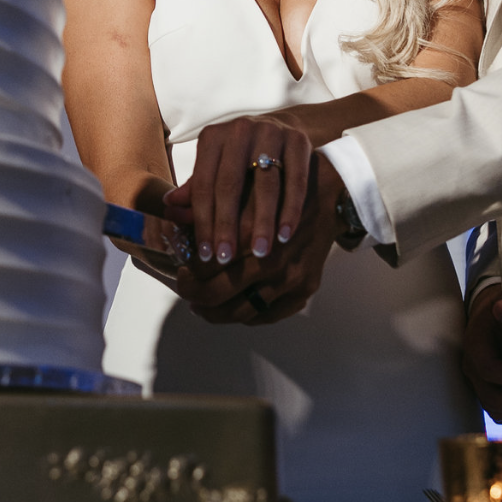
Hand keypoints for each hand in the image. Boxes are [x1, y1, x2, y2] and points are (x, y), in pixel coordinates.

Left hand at [162, 113, 314, 264]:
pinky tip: (285, 235)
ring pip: (266, 184)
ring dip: (263, 222)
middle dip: (227, 225)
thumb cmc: (242, 156)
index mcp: (213, 138)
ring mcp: (271, 133)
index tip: (205, 253)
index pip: (204, 185)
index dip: (203, 221)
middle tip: (227, 257)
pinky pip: (295, 181)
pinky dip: (291, 210)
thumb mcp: (216, 166)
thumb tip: (169, 208)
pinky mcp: (298, 142)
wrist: (284, 126)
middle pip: (231, 184)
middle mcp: (239, 131)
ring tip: (260, 252)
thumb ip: (196, 188)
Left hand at [171, 155, 341, 324]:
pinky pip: (269, 315)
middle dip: (195, 296)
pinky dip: (247, 316)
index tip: (181, 270)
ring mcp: (291, 278)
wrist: (331, 193)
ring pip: (242, 312)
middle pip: (219, 294)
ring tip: (203, 304)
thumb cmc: (281, 187)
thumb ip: (205, 199)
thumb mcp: (242, 185)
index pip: (205, 267)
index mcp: (251, 234)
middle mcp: (272, 260)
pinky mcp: (306, 288)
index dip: (187, 274)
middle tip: (187, 290)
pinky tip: (234, 306)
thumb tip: (169, 208)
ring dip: (217, 312)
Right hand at [459, 284, 501, 425]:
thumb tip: (500, 307)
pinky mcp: (486, 390)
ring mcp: (477, 382)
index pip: (487, 368)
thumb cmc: (501, 312)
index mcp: (475, 345)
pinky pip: (496, 412)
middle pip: (489, 396)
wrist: (490, 316)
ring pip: (493, 408)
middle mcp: (472, 367)